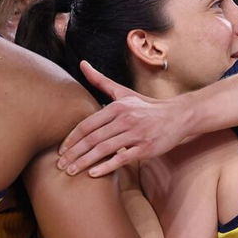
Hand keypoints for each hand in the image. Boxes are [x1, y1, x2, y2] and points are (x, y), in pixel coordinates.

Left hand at [57, 61, 190, 176]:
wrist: (177, 116)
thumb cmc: (146, 106)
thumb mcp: (123, 92)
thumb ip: (100, 81)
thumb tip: (82, 64)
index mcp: (117, 107)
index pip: (87, 124)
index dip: (72, 138)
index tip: (61, 150)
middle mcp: (125, 119)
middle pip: (93, 138)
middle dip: (74, 153)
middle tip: (60, 165)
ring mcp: (136, 134)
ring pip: (104, 149)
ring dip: (85, 162)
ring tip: (71, 171)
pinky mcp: (146, 148)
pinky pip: (122, 159)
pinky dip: (106, 166)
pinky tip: (92, 174)